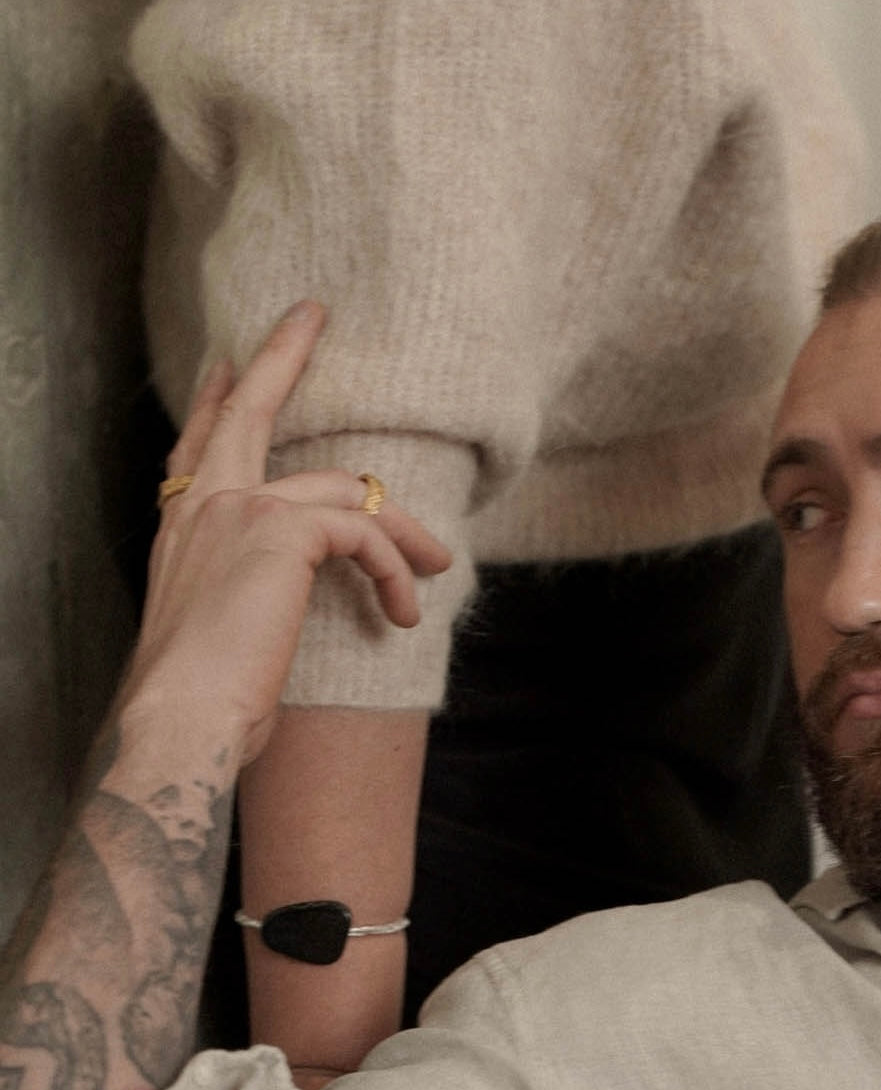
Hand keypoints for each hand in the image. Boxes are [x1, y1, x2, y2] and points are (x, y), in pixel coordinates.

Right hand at [121, 302, 451, 764]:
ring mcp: (240, 511)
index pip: (200, 448)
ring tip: (438, 561)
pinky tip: (404, 614)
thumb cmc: (203, 695)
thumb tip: (283, 595)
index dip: (214, 400)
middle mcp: (202, 509)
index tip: (227, 361)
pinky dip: (396, 573)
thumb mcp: (221, 629)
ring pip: (342, 491)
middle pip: (246, 412)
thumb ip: (245, 591)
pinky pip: (365, 534)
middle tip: (311, 315)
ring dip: (402, 530)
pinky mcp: (284, 531)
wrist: (181, 721)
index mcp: (181, 529)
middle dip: (281, 357)